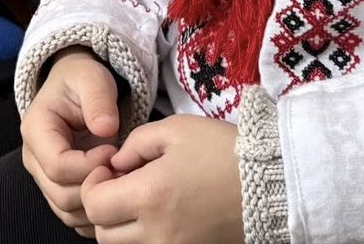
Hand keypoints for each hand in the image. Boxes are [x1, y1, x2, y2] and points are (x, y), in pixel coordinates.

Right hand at [22, 48, 123, 233]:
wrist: (76, 87)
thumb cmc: (83, 80)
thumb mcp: (91, 77)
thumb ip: (98, 99)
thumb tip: (105, 129)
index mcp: (36, 131)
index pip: (58, 166)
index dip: (90, 165)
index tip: (114, 152)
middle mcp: (34, 159)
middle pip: (61, 194)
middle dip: (95, 187)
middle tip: (122, 170)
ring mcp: (44, 177)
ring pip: (66, 211)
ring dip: (97, 203)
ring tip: (120, 179)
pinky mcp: (58, 189)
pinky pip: (73, 216)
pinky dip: (95, 213)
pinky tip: (114, 192)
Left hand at [79, 116, 242, 243]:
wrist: (271, 182)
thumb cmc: (222, 151)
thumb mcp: (175, 130)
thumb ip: (134, 144)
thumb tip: (114, 164)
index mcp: (149, 197)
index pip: (93, 206)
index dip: (93, 185)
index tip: (109, 170)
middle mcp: (156, 232)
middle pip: (103, 234)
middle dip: (103, 208)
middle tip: (122, 185)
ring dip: (121, 226)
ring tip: (141, 200)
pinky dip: (144, 237)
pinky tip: (159, 214)